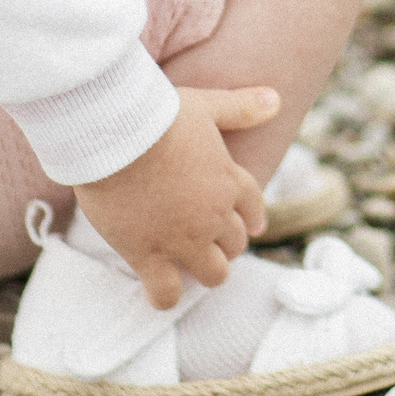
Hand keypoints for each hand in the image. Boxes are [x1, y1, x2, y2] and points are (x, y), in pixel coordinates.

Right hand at [73, 85, 277, 308]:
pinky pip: (167, 294)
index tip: (248, 227)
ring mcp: (183, 239)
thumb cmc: (159, 115)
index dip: (251, 219)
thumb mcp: (207, 105)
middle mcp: (214, 215)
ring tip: (186, 266)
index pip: (253, 208)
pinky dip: (165, 296)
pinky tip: (157, 287)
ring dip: (206, 271)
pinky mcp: (149, 255)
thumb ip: (241, 107)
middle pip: (235, 244)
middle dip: (224, 244)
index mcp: (230, 180)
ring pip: (214, 274)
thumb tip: (276, 99)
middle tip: (204, 241)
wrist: (117, 135)